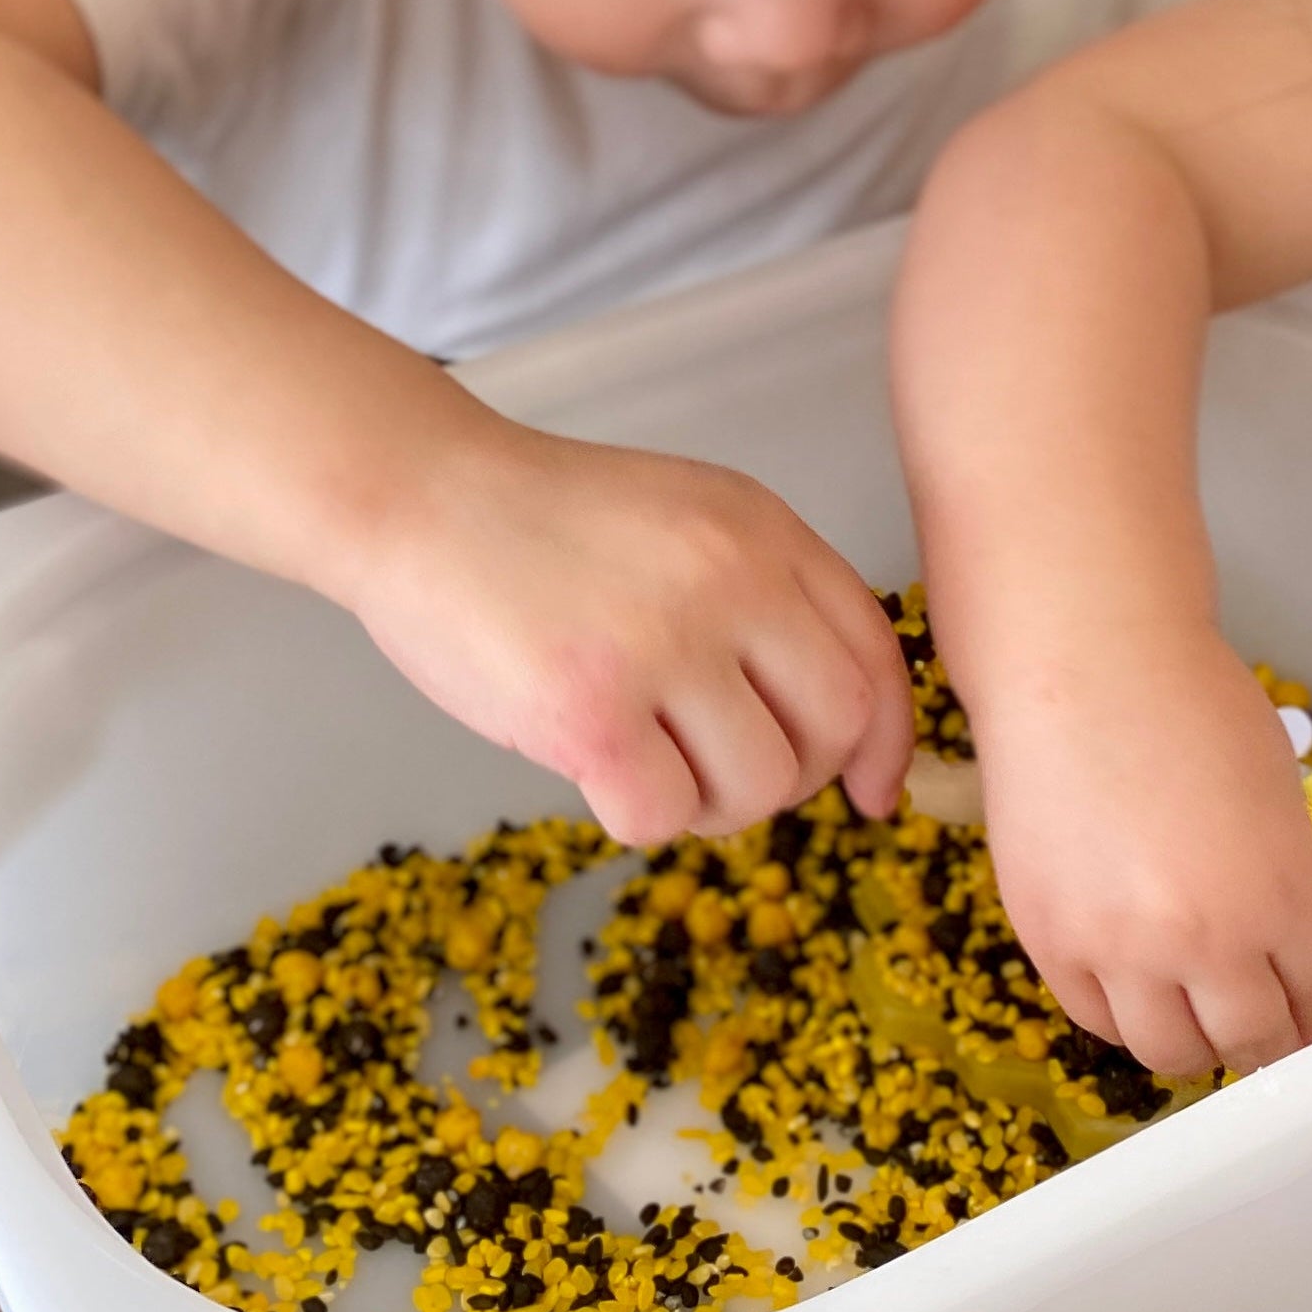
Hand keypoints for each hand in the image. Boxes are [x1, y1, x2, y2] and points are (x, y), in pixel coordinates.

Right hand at [341, 412, 912, 845]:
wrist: (422, 495)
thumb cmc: (551, 523)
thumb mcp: (691, 517)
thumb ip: (768, 596)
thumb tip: (851, 732)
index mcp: (765, 531)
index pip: (877, 653)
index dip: (888, 740)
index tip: (873, 789)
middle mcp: (731, 578)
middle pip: (837, 727)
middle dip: (797, 774)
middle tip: (728, 768)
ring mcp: (662, 644)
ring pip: (759, 785)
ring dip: (715, 804)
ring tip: (655, 762)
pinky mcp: (588, 711)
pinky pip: (664, 816)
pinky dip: (640, 814)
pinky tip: (600, 768)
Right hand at [973, 624, 1311, 1079]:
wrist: (1080, 660)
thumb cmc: (1190, 703)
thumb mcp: (1275, 795)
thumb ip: (1284, 887)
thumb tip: (1282, 953)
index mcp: (1282, 898)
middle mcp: (1207, 942)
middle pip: (1251, 1044)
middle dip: (1264, 1042)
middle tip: (1259, 1030)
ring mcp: (1121, 950)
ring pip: (1169, 1054)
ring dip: (1191, 1041)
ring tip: (1190, 1008)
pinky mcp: (1050, 942)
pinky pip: (1096, 1019)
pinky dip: (1122, 1013)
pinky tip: (1131, 980)